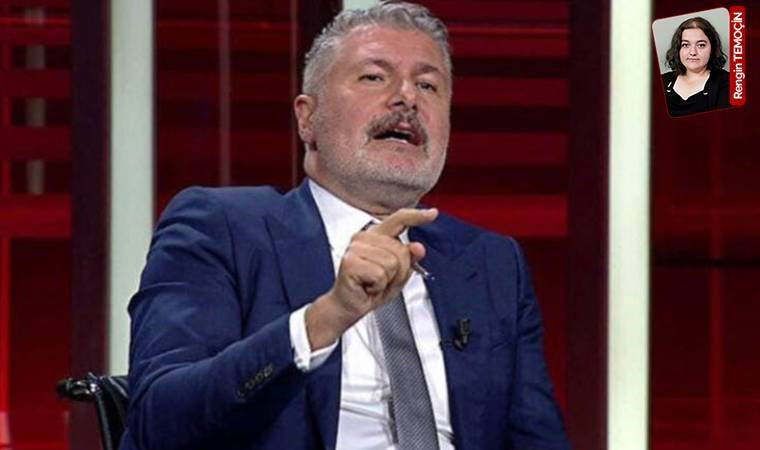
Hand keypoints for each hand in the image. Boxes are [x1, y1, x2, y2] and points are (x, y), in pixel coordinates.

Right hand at [305, 208, 437, 348]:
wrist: (348, 307)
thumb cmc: (370, 289)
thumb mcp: (398, 274)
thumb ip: (409, 258)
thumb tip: (418, 248)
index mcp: (376, 235)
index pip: (399, 219)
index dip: (417, 216)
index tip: (432, 214)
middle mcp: (364, 237)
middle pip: (401, 250)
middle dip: (399, 271)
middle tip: (383, 280)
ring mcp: (355, 248)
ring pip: (392, 263)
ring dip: (387, 280)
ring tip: (374, 283)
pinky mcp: (350, 261)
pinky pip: (380, 274)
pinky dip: (378, 286)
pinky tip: (367, 286)